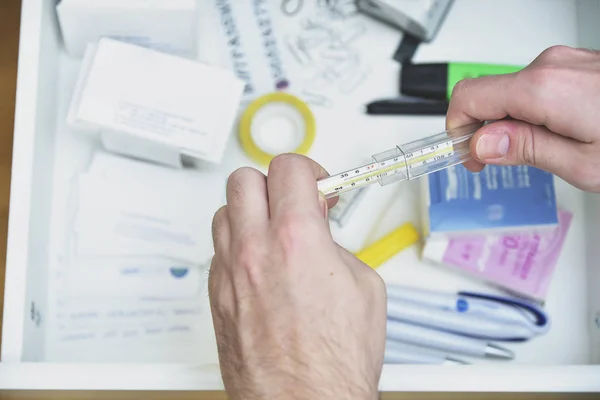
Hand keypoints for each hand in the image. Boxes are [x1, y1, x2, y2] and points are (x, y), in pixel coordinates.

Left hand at [209, 154, 386, 399]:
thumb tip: (323, 236)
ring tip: (272, 229)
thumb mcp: (365, 287)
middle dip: (272, 183)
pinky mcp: (217, 297)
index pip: (289, 169)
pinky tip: (258, 262)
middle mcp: (256, 252)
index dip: (308, 170)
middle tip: (292, 200)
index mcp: (298, 241)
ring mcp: (230, 274)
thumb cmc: (334, 363)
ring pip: (223, 212)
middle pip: (244, 180)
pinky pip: (219, 251)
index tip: (317, 185)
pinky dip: (238, 245)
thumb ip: (338, 246)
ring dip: (249, 211)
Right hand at [447, 45, 599, 191]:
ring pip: (511, 93)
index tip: (468, 156)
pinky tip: (552, 134)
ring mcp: (565, 63)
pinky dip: (531, 112)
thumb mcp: (583, 163)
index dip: (458, 131)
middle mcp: (551, 66)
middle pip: (487, 95)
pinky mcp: (575, 67)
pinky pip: (535, 87)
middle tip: (495, 160)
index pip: (468, 98)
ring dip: (512, 123)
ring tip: (535, 151)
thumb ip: (527, 150)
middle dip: (483, 129)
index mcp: (544, 88)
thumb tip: (482, 145)